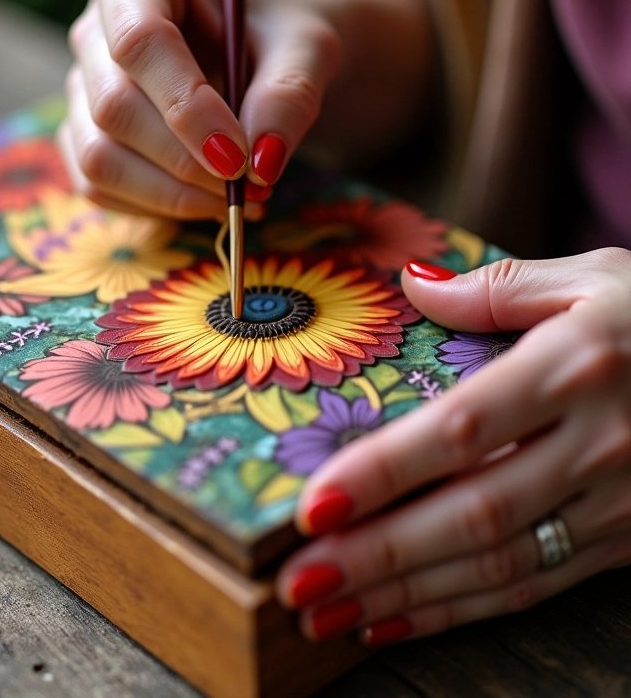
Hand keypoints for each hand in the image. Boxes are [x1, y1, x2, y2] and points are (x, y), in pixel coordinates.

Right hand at [58, 0, 431, 218]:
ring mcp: (83, 88)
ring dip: (171, 196)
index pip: (139, 42)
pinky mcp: (86, 137)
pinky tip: (205, 202)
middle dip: (186, 163)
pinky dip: (155, 208)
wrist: (268, 57)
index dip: (187, 109)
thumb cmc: (281, 38)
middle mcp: (94, 28)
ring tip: (235, 200)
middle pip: (114, 109)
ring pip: (98, 159)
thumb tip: (260, 163)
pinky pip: (100, 188)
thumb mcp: (307, 49)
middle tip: (250, 187)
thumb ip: (289, 95)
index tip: (240, 158)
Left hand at [276, 249, 630, 645]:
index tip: (314, 505)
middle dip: (379, 556)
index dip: (386, 473)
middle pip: (472, 514)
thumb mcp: (596, 278)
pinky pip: (534, 585)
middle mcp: (595, 444)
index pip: (463, 430)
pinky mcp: (625, 543)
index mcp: (576, 368)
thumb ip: (498, 289)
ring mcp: (615, 504)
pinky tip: (396, 618)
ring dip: (405, 595)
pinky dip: (459, 609)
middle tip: (297, 584)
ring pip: (497, 564)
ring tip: (327, 614)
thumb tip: (413, 283)